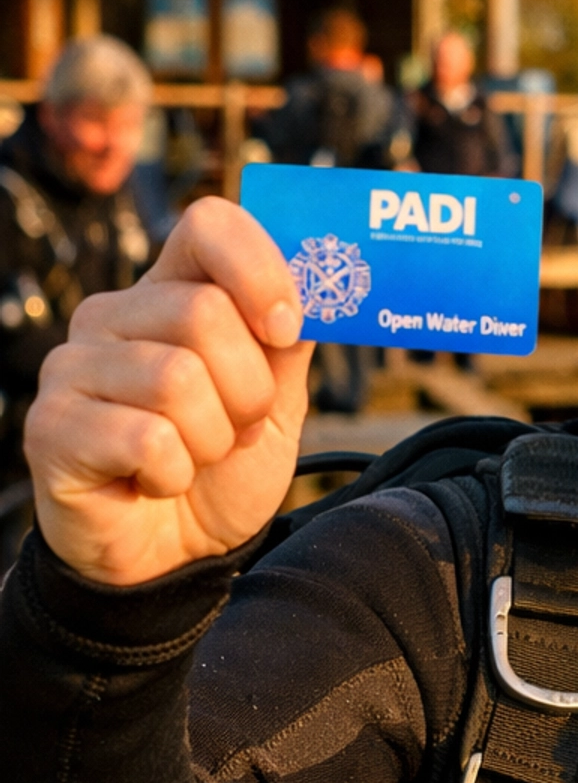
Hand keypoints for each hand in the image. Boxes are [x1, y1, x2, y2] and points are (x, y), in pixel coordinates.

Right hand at [25, 197, 311, 586]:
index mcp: (169, 292)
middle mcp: (112, 316)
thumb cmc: (220, 472)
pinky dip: (175, 474)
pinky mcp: (50, 427)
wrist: (173, 556)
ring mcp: (73, 368)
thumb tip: (322, 286)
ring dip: (214, 439)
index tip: (288, 329)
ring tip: (196, 457)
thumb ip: (290, 345)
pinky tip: (156, 482)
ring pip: (178, 379)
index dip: (260, 268)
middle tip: (238, 428)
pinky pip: (148, 439)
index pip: (208, 225)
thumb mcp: (276, 405)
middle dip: (249, 389)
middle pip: (204, 312)